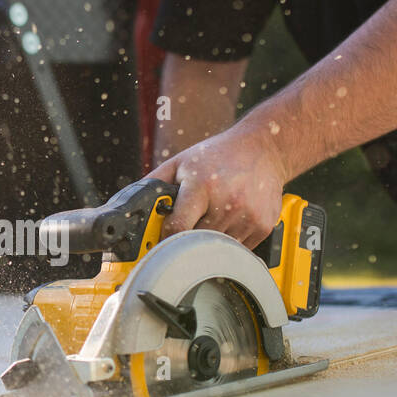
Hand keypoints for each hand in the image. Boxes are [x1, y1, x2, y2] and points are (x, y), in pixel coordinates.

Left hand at [145, 120, 287, 246]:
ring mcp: (247, 216)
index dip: (166, 237)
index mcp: (202, 186)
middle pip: (197, 242)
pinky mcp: (262, 226)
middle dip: (187, 239)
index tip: (163, 238)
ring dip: (209, 242)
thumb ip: (155, 182)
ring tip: (211, 220)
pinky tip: (230, 221)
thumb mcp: (181, 161)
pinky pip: (238, 248)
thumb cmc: (219, 155)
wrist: (264, 148)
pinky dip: (229, 241)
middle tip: (186, 230)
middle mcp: (227, 202)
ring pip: (217, 248)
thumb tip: (131, 205)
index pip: (177, 228)